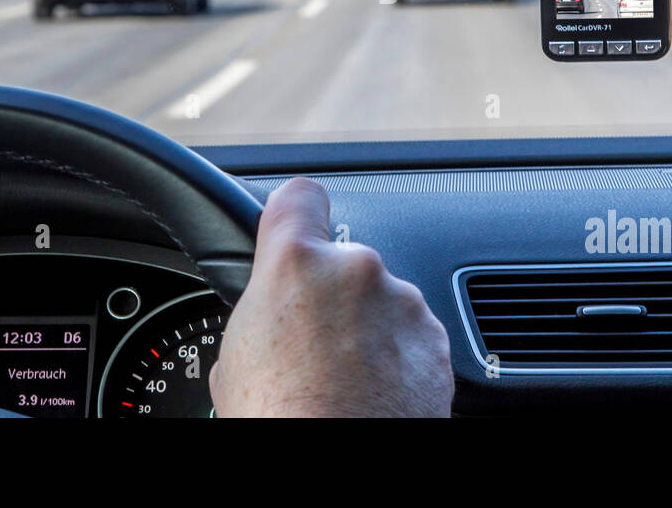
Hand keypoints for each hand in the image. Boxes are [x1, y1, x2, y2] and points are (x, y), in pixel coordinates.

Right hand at [209, 177, 452, 416]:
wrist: (338, 477)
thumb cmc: (278, 421)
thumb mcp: (236, 357)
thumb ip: (262, 309)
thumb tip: (270, 317)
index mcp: (296, 263)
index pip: (299, 195)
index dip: (294, 211)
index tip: (294, 221)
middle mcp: (357, 270)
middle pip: (341, 263)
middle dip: (329, 297)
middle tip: (308, 346)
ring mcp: (404, 306)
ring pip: (380, 302)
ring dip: (366, 330)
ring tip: (341, 382)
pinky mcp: (435, 345)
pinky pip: (410, 337)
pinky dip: (396, 359)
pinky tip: (371, 395)